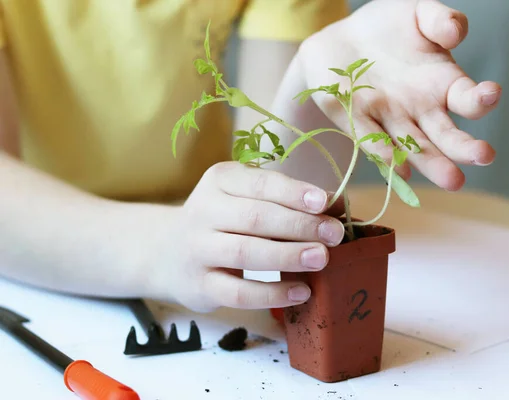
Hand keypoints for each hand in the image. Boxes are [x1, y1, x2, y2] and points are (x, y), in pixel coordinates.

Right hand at [158, 161, 344, 311]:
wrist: (169, 252)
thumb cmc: (225, 220)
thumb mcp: (247, 198)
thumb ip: (286, 200)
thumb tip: (337, 205)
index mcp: (220, 181)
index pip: (260, 184)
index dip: (293, 193)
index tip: (325, 202)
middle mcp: (203, 211)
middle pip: (255, 218)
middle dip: (299, 226)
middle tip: (334, 234)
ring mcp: (198, 249)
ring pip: (245, 253)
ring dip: (287, 256)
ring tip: (321, 258)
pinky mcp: (199, 285)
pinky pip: (238, 292)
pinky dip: (272, 294)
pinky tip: (301, 292)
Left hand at [296, 0, 500, 190]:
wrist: (341, 36)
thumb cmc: (387, 27)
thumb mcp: (417, 12)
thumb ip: (441, 19)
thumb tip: (455, 34)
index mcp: (441, 84)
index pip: (467, 98)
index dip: (481, 98)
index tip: (490, 94)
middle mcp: (420, 109)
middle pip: (445, 134)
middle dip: (463, 147)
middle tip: (483, 157)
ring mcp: (389, 119)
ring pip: (414, 146)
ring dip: (432, 163)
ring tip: (452, 180)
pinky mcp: (356, 120)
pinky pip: (371, 139)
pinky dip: (385, 154)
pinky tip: (399, 169)